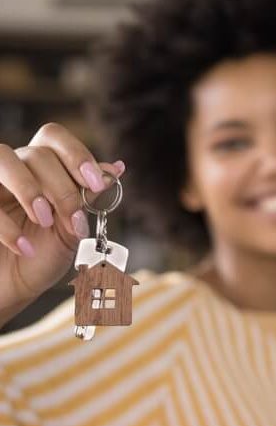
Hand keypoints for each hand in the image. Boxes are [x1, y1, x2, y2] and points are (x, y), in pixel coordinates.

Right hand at [0, 122, 124, 321]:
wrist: (10, 288)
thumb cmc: (40, 257)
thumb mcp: (70, 230)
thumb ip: (88, 199)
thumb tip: (115, 168)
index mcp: (41, 169)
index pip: (55, 137)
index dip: (77, 154)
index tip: (96, 183)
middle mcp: (14, 169)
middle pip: (38, 152)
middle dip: (62, 186)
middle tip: (73, 218)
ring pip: (3, 157)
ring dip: (30, 188)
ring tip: (44, 221)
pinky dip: (8, 226)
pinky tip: (25, 249)